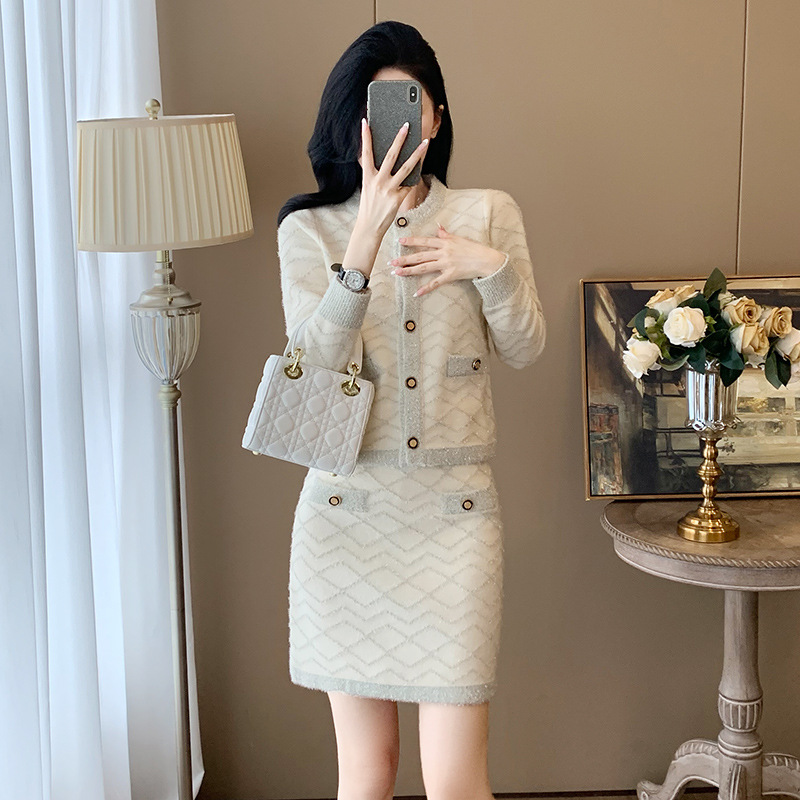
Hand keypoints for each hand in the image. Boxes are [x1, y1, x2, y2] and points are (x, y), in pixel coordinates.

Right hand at [356, 118, 429, 236]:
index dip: (365, 137)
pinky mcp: (398, 198)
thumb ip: (374, 173)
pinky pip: (410, 184)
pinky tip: (420, 167)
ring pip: (406, 168)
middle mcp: (378, 181)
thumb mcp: (368, 187)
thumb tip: (386, 159)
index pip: (366, 153)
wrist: (370, 226)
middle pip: (391, 156)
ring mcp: (389, 190)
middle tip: (407, 125)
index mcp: (368, 177)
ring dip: (417, 154)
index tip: (365, 122)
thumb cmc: (370, 205)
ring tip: (425, 143)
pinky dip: (415, 177)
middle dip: (399, 139)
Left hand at [389, 223, 506, 296]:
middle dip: (405, 259)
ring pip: (424, 268)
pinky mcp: (450, 275)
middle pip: (420, 255)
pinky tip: (416, 293)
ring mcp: (446, 264)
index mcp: (444, 242)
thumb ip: (446, 234)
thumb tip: (438, 225)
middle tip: (391, 263)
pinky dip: (426, 288)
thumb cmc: (473, 248)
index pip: (425, 241)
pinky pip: (436, 283)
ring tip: (398, 273)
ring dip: (410, 271)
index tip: (400, 241)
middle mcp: (443, 252)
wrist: (486, 260)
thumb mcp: (459, 238)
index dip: (412, 241)